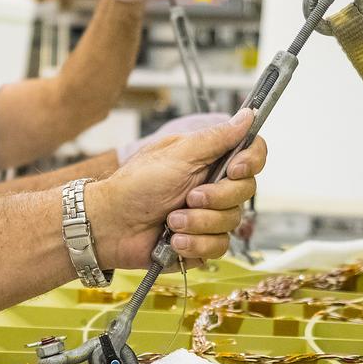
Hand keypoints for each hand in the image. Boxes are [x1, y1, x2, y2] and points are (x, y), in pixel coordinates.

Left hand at [87, 109, 266, 268]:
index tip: (236, 168)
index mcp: (208, 160)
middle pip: (246, 191)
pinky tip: (173, 240)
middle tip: (189, 197)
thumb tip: (248, 116)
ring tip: (171, 219)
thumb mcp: (177, 155)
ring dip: (198, 222)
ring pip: (232, 222)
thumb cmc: (135, 185)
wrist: (110, 225)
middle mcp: (212, 186)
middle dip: (216, 197)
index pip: (251, 155)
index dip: (251, 161)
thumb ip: (216, 138)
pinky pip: (219, 247)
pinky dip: (194, 244)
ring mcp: (209, 216)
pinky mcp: (202, 242)